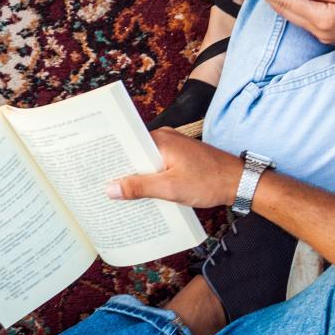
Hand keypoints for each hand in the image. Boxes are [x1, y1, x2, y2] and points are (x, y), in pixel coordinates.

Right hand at [107, 129, 242, 208]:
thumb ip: (140, 187)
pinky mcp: (178, 159)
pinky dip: (148, 179)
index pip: (126, 145)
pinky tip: (142, 195)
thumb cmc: (209, 182)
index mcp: (160, 139)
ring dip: (135, 178)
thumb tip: (110, 189)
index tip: (93, 172)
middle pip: (133, 155)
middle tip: (101, 188)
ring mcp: (172, 148)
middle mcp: (164, 139)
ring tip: (117, 195)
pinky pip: (155, 167)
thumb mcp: (171, 188)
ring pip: (144, 163)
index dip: (109, 159)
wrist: (241, 182)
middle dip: (119, 172)